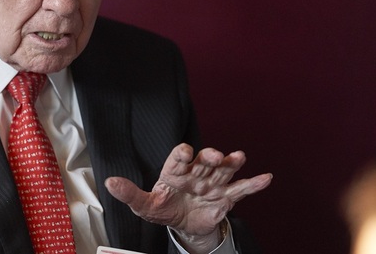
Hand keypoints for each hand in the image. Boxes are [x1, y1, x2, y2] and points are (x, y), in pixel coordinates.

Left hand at [104, 144, 271, 253]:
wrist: (183, 223)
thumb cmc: (163, 207)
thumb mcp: (144, 204)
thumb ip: (129, 193)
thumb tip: (109, 183)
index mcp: (175, 171)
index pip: (178, 158)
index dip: (181, 154)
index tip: (184, 152)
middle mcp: (196, 172)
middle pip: (204, 161)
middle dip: (209, 157)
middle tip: (212, 154)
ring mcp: (213, 183)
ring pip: (223, 170)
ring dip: (231, 163)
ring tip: (239, 156)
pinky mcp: (226, 197)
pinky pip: (241, 189)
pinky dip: (254, 184)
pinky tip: (266, 178)